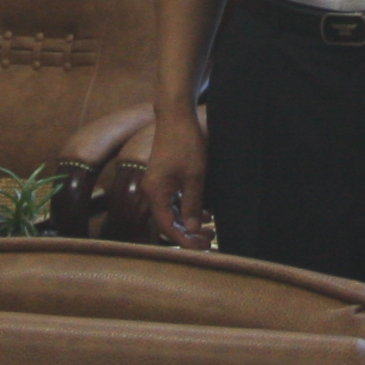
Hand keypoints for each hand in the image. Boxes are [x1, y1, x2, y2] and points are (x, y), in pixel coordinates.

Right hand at [144, 104, 207, 243]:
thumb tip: (190, 230)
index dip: (184, 241)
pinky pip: (174, 202)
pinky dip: (187, 210)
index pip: (167, 228)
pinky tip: (204, 213)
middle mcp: (153, 191)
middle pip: (168, 222)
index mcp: (156, 193)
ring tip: (211, 229)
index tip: (203, 247)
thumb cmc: (185, 143)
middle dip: (189, 234)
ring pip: (172, 213)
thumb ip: (192, 204)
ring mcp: (158, 185)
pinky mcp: (164, 178)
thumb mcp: (194, 176)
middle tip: (211, 240)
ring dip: (189, 223)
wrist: (176, 116)